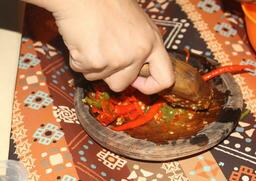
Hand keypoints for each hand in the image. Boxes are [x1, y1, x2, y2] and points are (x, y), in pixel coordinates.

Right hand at [23, 0, 174, 93]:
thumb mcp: (137, 22)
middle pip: (122, 84)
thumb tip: (135, 69)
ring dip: (92, 65)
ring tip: (91, 39)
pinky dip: (78, 59)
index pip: (165, 78)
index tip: (137, 82)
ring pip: (98, 78)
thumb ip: (140, 46)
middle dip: (109, 74)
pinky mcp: (95, 60)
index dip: (150, 86)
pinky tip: (80, 39)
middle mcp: (138, 53)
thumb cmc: (106, 2)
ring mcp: (117, 58)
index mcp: (152, 42)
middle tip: (102, 51)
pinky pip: (82, 70)